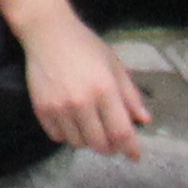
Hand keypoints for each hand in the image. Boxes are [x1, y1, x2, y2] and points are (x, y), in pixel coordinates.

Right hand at [23, 17, 154, 159]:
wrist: (47, 33)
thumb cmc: (85, 45)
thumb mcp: (114, 65)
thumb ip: (130, 95)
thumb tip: (144, 121)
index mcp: (105, 89)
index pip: (121, 132)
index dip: (131, 148)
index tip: (135, 155)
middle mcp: (82, 102)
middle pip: (100, 144)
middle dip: (110, 147)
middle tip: (112, 140)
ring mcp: (60, 108)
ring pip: (78, 143)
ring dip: (88, 141)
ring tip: (90, 127)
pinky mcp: (42, 109)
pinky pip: (58, 137)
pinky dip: (68, 135)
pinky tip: (71, 122)